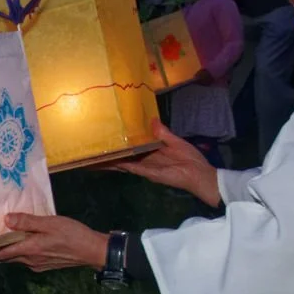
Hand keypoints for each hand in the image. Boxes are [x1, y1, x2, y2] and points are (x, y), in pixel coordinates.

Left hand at [0, 213, 108, 271]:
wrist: (93, 251)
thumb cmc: (72, 235)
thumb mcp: (50, 223)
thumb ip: (28, 222)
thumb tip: (6, 220)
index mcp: (27, 249)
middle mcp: (28, 260)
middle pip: (2, 257)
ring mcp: (36, 264)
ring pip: (13, 257)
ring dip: (1, 252)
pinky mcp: (43, 264)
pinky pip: (23, 257)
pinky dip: (15, 251)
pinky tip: (16, 243)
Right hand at [106, 126, 221, 206]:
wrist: (199, 174)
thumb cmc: (191, 159)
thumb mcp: (176, 142)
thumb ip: (162, 133)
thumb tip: (152, 119)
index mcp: (154, 152)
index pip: (136, 146)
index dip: (125, 141)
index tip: (112, 135)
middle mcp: (147, 160)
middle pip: (126, 156)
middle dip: (113, 153)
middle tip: (95, 148)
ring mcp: (146, 167)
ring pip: (125, 163)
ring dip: (111, 161)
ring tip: (94, 157)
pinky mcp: (148, 172)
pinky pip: (132, 168)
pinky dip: (120, 165)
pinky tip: (107, 162)